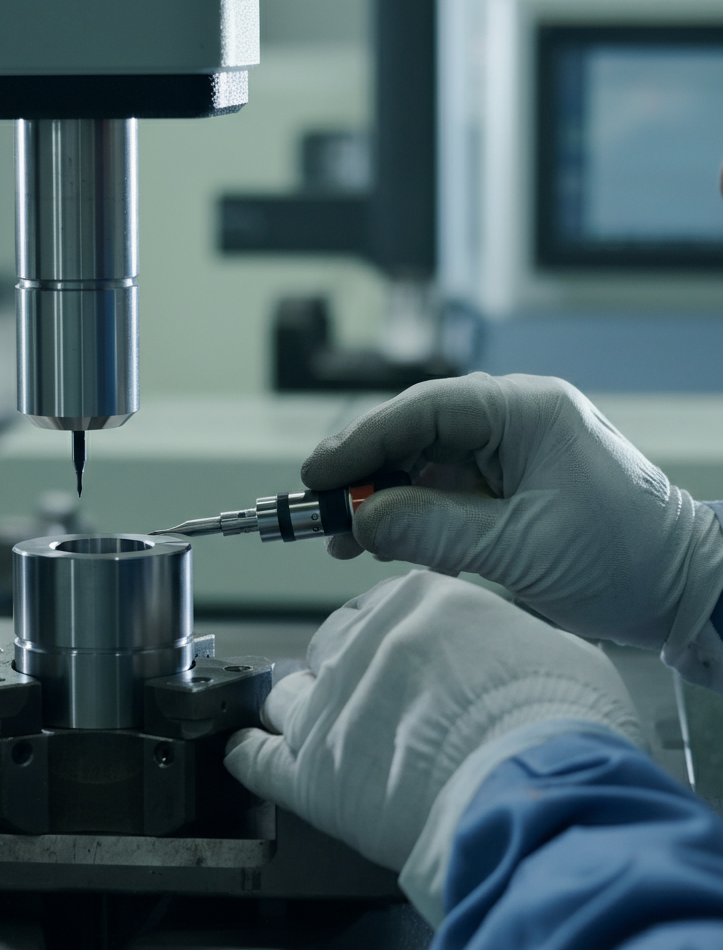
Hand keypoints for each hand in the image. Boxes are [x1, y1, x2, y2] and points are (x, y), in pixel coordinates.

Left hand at [224, 570, 641, 873]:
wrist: (534, 797)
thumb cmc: (559, 728)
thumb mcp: (558, 653)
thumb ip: (510, 641)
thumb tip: (511, 651)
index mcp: (422, 602)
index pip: (385, 608)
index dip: (394, 639)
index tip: (402, 657)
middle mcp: (365, 642)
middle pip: (332, 644)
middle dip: (345, 668)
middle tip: (372, 699)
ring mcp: (329, 704)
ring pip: (289, 692)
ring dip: (296, 705)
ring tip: (304, 721)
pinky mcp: (309, 770)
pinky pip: (257, 755)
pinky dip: (248, 753)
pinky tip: (242, 752)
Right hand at [302, 372, 722, 650]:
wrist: (687, 592)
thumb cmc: (624, 561)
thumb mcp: (518, 548)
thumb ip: (430, 531)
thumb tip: (360, 521)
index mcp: (526, 412)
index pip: (424, 410)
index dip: (363, 440)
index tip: (318, 474)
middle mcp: (516, 421)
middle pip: (417, 434)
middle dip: (366, 474)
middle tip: (320, 509)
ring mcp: (514, 453)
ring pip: (426, 465)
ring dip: (384, 501)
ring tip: (344, 539)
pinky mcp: (512, 486)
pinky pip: (446, 493)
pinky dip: (413, 518)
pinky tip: (383, 543)